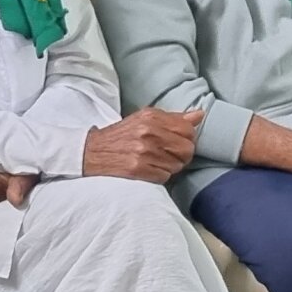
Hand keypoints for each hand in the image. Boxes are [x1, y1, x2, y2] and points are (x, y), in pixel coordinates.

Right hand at [82, 108, 201, 182]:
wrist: (91, 152)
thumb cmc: (122, 136)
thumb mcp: (145, 119)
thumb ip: (174, 118)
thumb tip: (200, 114)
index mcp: (152, 117)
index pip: (188, 130)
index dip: (188, 139)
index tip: (180, 142)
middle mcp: (148, 133)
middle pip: (186, 149)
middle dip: (182, 156)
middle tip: (171, 156)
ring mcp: (143, 152)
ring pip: (176, 165)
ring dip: (170, 167)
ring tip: (157, 162)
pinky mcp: (137, 169)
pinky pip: (164, 176)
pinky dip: (160, 176)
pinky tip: (150, 170)